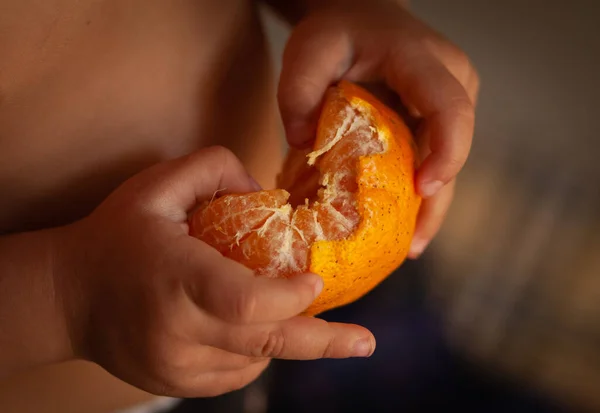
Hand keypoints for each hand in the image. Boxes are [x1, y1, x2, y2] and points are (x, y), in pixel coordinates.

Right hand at [57, 146, 374, 397]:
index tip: (315, 281)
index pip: (245, 301)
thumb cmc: (116, 235)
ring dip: (282, 336)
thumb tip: (268, 194)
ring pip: (255, 359)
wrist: (67, 296)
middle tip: (364, 342)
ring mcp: (175, 365)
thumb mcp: (157, 185)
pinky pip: (235, 373)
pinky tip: (247, 327)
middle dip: (322, 341)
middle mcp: (176, 330)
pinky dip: (255, 351)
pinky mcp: (175, 383)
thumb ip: (215, 170)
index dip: (288, 297)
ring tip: (286, 309)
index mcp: (175, 277)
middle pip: (264, 343)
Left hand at [277, 0, 478, 257]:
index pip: (449, 109)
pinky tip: (402, 225)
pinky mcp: (437, 119)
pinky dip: (418, 191)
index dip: (446, 153)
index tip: (422, 189)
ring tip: (408, 248)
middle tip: (411, 246)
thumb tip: (304, 143)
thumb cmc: (337, 31)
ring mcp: (450, 100)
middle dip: (437, 200)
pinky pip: (434, 157)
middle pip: (456, 146)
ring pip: (449, 160)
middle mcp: (451, 81)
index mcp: (423, 61)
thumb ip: (298, 89)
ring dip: (430, 205)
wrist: (361, 16)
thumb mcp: (309, 47)